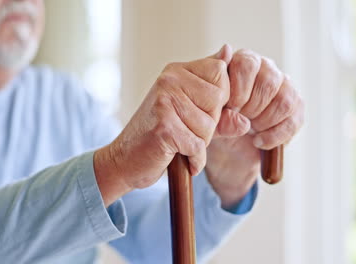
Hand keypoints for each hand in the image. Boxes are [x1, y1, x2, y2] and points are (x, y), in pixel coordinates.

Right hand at [94, 45, 248, 205]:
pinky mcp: (164, 127)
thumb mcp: (191, 108)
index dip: (219, 98)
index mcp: (177, 71)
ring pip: (209, 126)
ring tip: (178, 141)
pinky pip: (198, 145)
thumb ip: (214, 88)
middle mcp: (169, 80)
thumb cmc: (161, 134)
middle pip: (218, 99)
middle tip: (185, 128)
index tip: (197, 111)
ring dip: (199, 142)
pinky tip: (177, 155)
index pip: (220, 71)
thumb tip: (231, 51)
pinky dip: (193, 158)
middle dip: (210, 123)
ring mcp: (165, 102)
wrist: (124, 159)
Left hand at [206, 48, 304, 208]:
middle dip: (251, 108)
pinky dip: (274, 136)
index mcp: (242, 61)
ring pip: (284, 100)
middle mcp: (267, 68)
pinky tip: (258, 141)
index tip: (229, 108)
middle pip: (268, 82)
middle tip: (238, 120)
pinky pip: (293, 121)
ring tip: (248, 131)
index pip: (247, 64)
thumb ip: (215, 99)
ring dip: (263, 122)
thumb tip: (229, 77)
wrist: (226, 147)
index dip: (238, 90)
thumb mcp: (208, 113)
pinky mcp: (296, 108)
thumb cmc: (215, 121)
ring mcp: (285, 87)